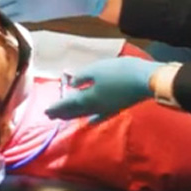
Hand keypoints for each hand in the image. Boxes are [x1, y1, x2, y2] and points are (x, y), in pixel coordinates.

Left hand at [45, 58, 162, 122]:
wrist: (144, 80)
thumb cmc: (118, 71)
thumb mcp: (96, 69)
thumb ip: (82, 77)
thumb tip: (71, 84)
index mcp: (88, 97)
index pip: (68, 103)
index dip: (56, 107)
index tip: (46, 112)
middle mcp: (95, 107)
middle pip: (75, 111)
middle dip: (62, 113)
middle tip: (50, 116)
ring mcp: (107, 109)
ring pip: (86, 114)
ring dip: (73, 116)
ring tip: (64, 117)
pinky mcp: (116, 107)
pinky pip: (99, 116)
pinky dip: (92, 118)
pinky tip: (91, 121)